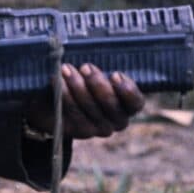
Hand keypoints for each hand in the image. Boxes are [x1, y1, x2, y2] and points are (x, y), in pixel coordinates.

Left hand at [25, 64, 144, 140]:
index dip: (127, 90)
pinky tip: (57, 80)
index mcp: (128, 106)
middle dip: (97, 83)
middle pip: (111, 104)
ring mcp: (100, 129)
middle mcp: (118, 121)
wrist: (57, 103)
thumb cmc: (84, 82)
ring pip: (90, 106)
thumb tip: (96, 60)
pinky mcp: (81, 132)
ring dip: (77, 85)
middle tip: (85, 67)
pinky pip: (74, 112)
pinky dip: (65, 94)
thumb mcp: (96, 74)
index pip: (136, 103)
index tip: (115, 75)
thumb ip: (102, 69)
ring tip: (66, 69)